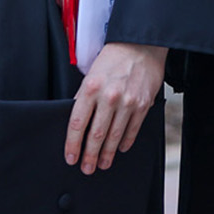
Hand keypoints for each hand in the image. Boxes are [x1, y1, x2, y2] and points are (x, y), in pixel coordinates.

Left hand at [65, 42, 166, 172]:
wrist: (142, 45)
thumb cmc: (114, 57)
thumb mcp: (91, 73)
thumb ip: (84, 97)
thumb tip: (78, 121)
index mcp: (91, 88)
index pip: (77, 124)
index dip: (73, 144)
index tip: (70, 157)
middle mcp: (109, 97)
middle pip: (96, 135)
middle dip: (90, 155)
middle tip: (86, 168)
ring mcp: (128, 102)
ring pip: (114, 136)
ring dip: (107, 154)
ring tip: (103, 164)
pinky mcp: (143, 105)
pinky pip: (132, 129)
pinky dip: (125, 141)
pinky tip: (120, 149)